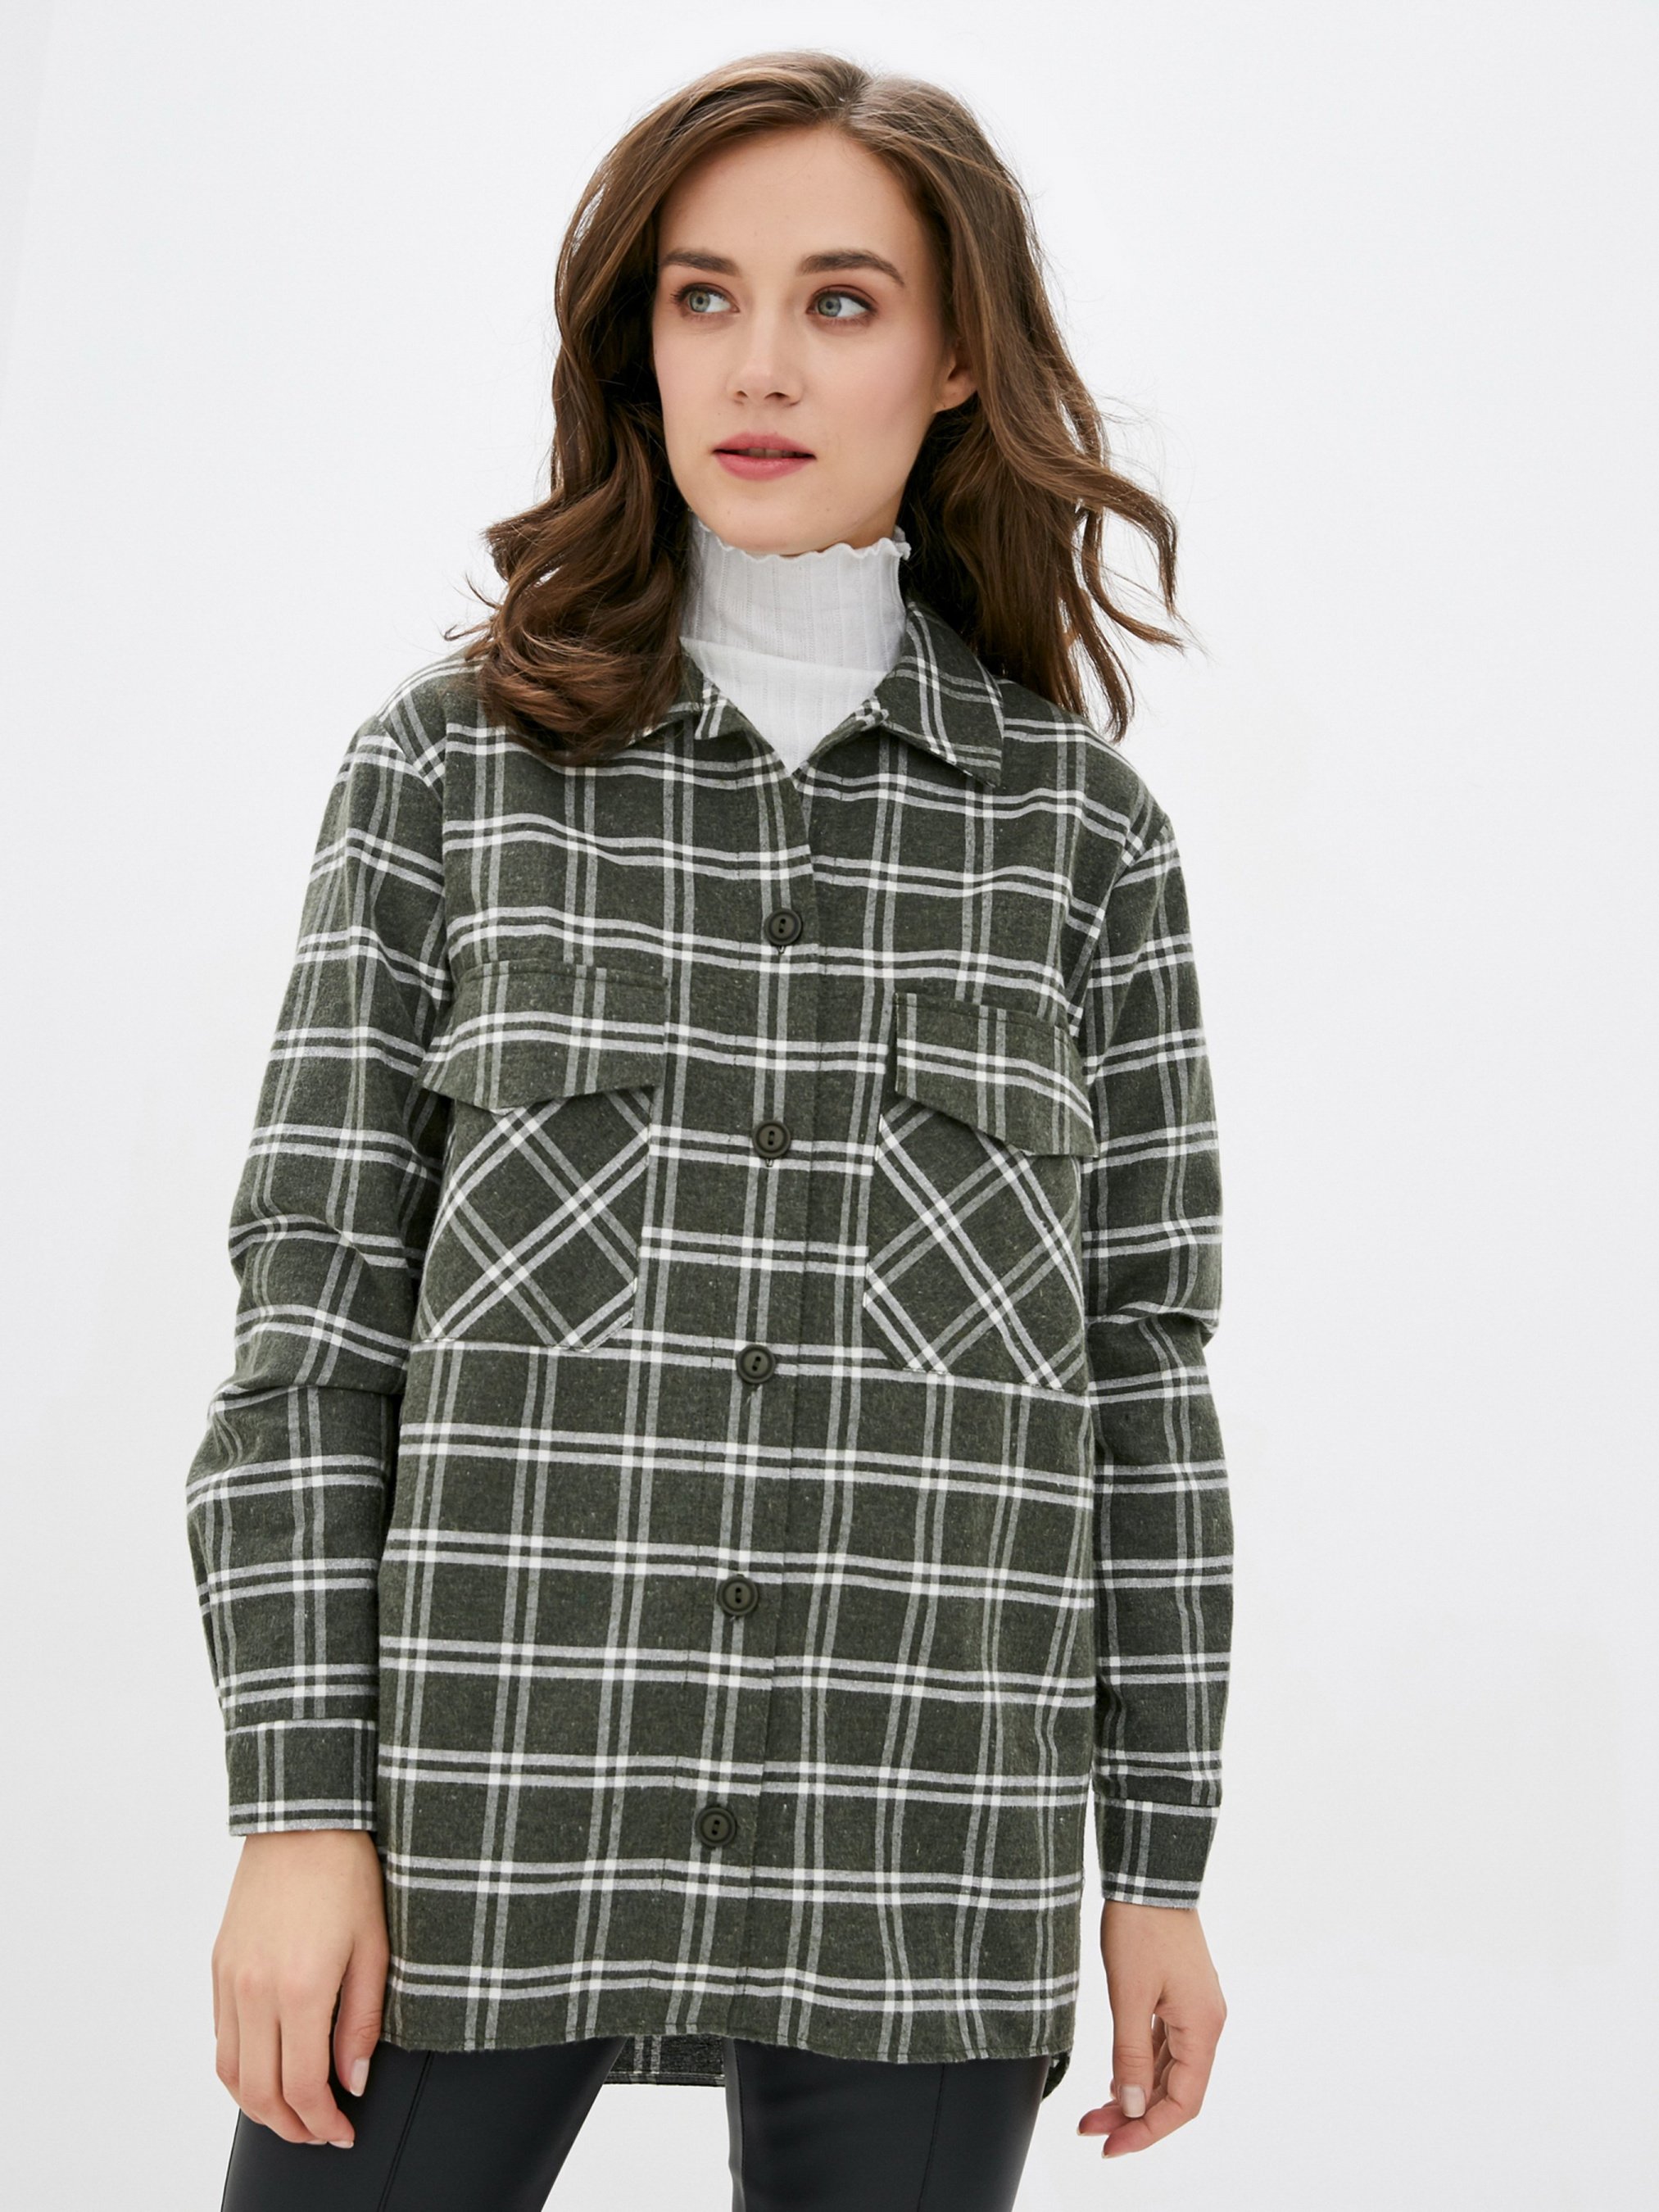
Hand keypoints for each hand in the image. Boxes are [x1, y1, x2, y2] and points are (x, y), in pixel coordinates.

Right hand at [211, 1828, 389, 2148]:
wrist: (304, 1821)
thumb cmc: (348, 1875)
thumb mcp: (374, 1948)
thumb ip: (361, 2021)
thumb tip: (353, 2081)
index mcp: (301, 1988)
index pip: (303, 2086)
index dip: (324, 2122)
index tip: (344, 2132)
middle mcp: (256, 1990)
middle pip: (261, 2093)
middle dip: (292, 2127)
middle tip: (321, 2132)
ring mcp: (231, 1980)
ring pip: (230, 2074)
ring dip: (260, 2107)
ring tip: (294, 2113)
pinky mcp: (219, 1967)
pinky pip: (220, 2038)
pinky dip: (239, 2071)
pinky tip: (268, 2070)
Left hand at [1076, 1900, 1225, 2157]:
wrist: (1149, 1873)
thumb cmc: (1141, 1926)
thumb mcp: (1129, 1995)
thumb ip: (1131, 2055)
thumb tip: (1131, 2107)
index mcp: (1202, 2028)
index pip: (1183, 2102)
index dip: (1148, 2131)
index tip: (1111, 2145)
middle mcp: (1205, 2023)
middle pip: (1175, 2090)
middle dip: (1135, 2117)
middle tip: (1092, 2132)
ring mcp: (1193, 2009)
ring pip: (1167, 2069)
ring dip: (1134, 2094)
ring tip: (1094, 2113)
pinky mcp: (1179, 1996)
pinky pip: (1163, 2046)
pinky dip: (1140, 2067)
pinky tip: (1117, 2079)